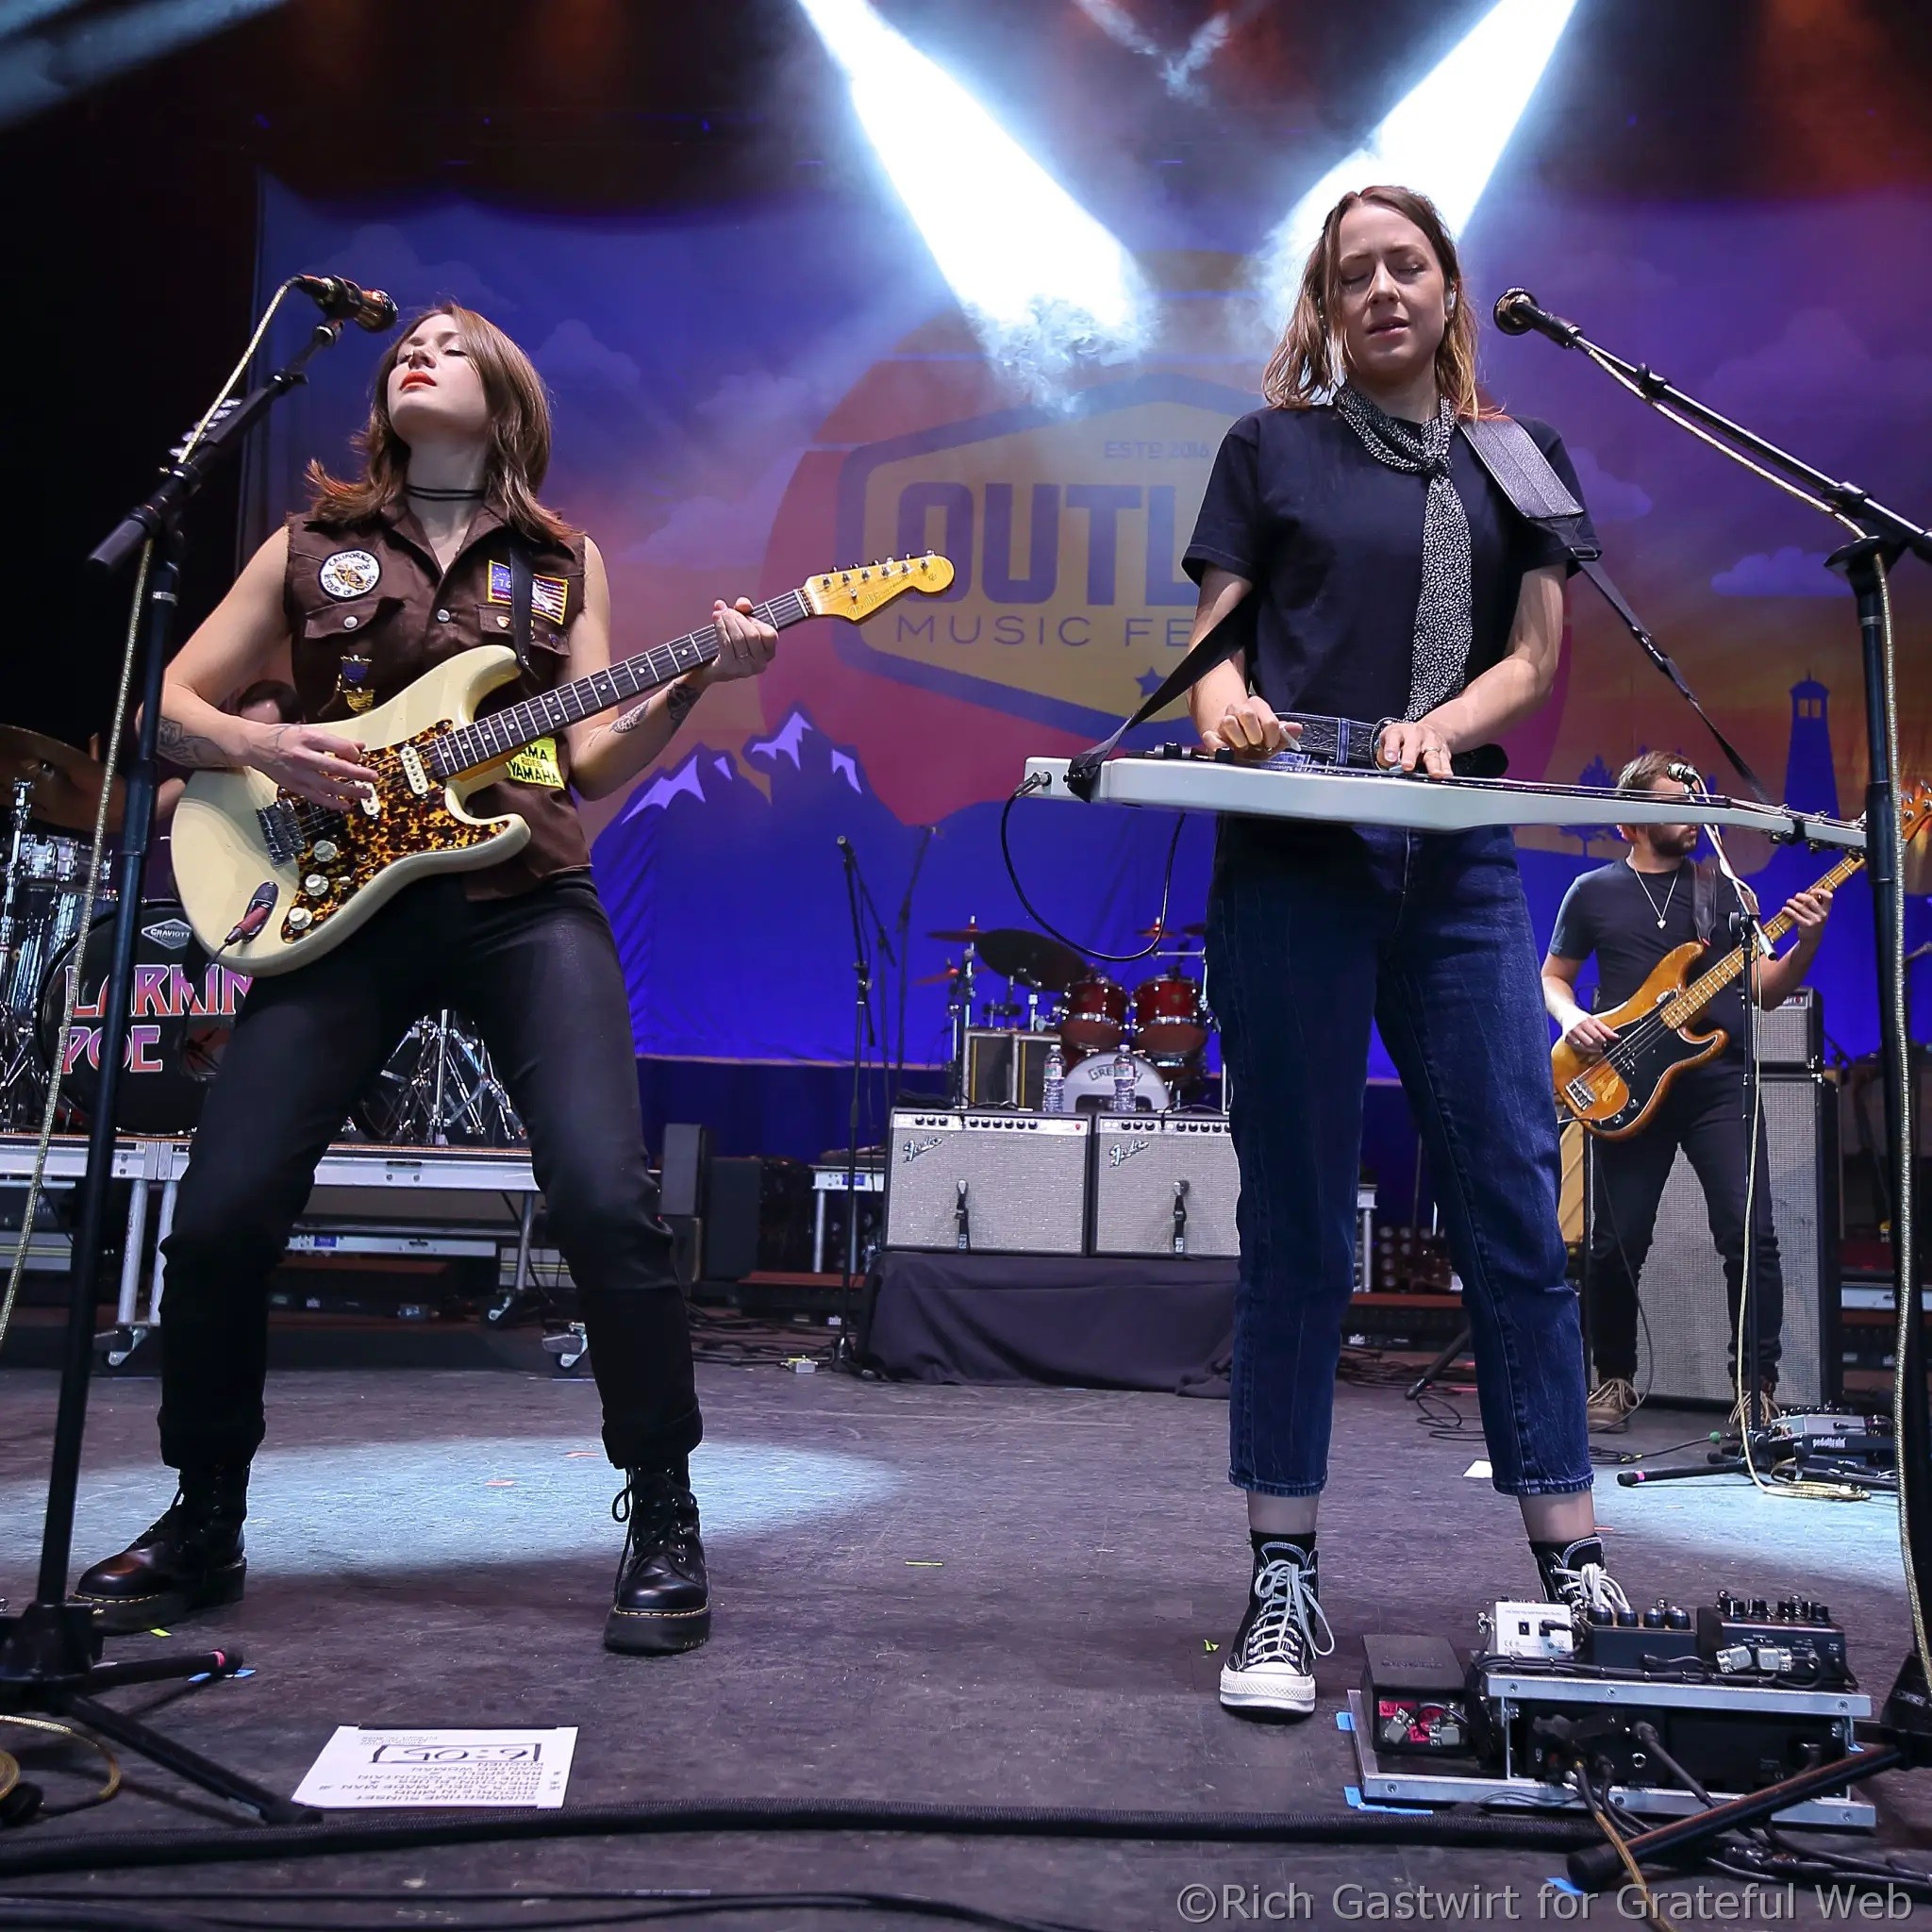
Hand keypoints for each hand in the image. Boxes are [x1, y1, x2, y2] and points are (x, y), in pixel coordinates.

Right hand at [248, 723, 376, 809]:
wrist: (255, 745)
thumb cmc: (283, 736)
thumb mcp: (310, 731)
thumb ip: (336, 740)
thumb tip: (360, 747)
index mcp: (309, 738)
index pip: (339, 747)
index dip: (354, 753)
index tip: (360, 757)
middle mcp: (303, 756)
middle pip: (336, 767)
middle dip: (358, 774)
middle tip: (373, 778)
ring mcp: (298, 773)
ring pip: (328, 785)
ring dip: (350, 791)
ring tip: (365, 793)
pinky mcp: (294, 785)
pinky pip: (316, 797)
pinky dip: (332, 803)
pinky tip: (345, 806)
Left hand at [702, 597, 777, 685]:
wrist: (707, 666)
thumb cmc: (728, 644)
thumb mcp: (740, 625)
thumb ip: (745, 611)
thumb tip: (743, 603)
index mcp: (768, 654)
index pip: (770, 635)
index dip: (756, 621)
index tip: (743, 613)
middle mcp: (760, 664)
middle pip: (752, 635)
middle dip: (738, 618)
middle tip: (726, 610)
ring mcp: (745, 669)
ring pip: (738, 638)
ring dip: (727, 621)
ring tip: (719, 612)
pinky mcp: (729, 669)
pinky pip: (726, 644)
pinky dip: (720, 627)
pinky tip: (716, 618)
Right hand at [1200, 696, 1299, 760]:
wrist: (1236, 749)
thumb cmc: (1256, 743)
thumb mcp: (1273, 739)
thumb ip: (1285, 735)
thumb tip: (1296, 729)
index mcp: (1257, 706)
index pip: (1269, 721)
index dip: (1272, 737)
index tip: (1270, 745)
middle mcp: (1239, 709)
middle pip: (1247, 714)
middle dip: (1255, 735)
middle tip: (1255, 744)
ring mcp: (1223, 720)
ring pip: (1228, 722)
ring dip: (1238, 740)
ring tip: (1242, 747)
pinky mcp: (1211, 734)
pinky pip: (1211, 737)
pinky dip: (1218, 746)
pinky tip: (1227, 751)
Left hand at [1377, 718, 1453, 777]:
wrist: (1424, 731)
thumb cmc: (1402, 740)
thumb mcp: (1388, 742)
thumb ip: (1385, 757)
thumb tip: (1388, 771)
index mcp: (1398, 732)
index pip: (1393, 738)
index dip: (1391, 748)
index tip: (1390, 759)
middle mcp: (1416, 735)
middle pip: (1413, 745)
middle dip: (1410, 756)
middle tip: (1407, 766)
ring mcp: (1431, 741)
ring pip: (1432, 753)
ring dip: (1433, 765)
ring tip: (1434, 774)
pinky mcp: (1443, 750)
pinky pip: (1445, 760)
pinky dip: (1446, 768)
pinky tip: (1446, 775)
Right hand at [1562, 1014, 1619, 1062]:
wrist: (1566, 1013)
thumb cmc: (1582, 1018)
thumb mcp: (1595, 1020)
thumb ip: (1606, 1029)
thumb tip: (1616, 1037)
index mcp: (1584, 1022)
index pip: (1597, 1035)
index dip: (1603, 1041)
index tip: (1607, 1043)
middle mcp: (1576, 1028)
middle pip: (1590, 1042)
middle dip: (1598, 1046)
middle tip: (1602, 1047)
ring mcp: (1570, 1034)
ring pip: (1584, 1047)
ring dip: (1592, 1050)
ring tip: (1596, 1048)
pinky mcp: (1566, 1039)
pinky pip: (1577, 1048)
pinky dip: (1584, 1050)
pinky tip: (1588, 1047)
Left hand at [1779, 884, 1832, 936]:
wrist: (1812, 938)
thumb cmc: (1814, 921)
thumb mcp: (1818, 912)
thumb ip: (1814, 903)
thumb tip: (1805, 893)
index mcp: (1827, 909)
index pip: (1829, 897)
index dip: (1820, 891)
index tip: (1811, 890)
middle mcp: (1822, 914)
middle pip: (1811, 900)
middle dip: (1801, 896)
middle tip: (1796, 896)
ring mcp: (1815, 920)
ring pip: (1801, 907)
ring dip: (1792, 902)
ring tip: (1788, 901)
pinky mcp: (1806, 925)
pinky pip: (1795, 915)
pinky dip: (1788, 911)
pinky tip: (1784, 909)